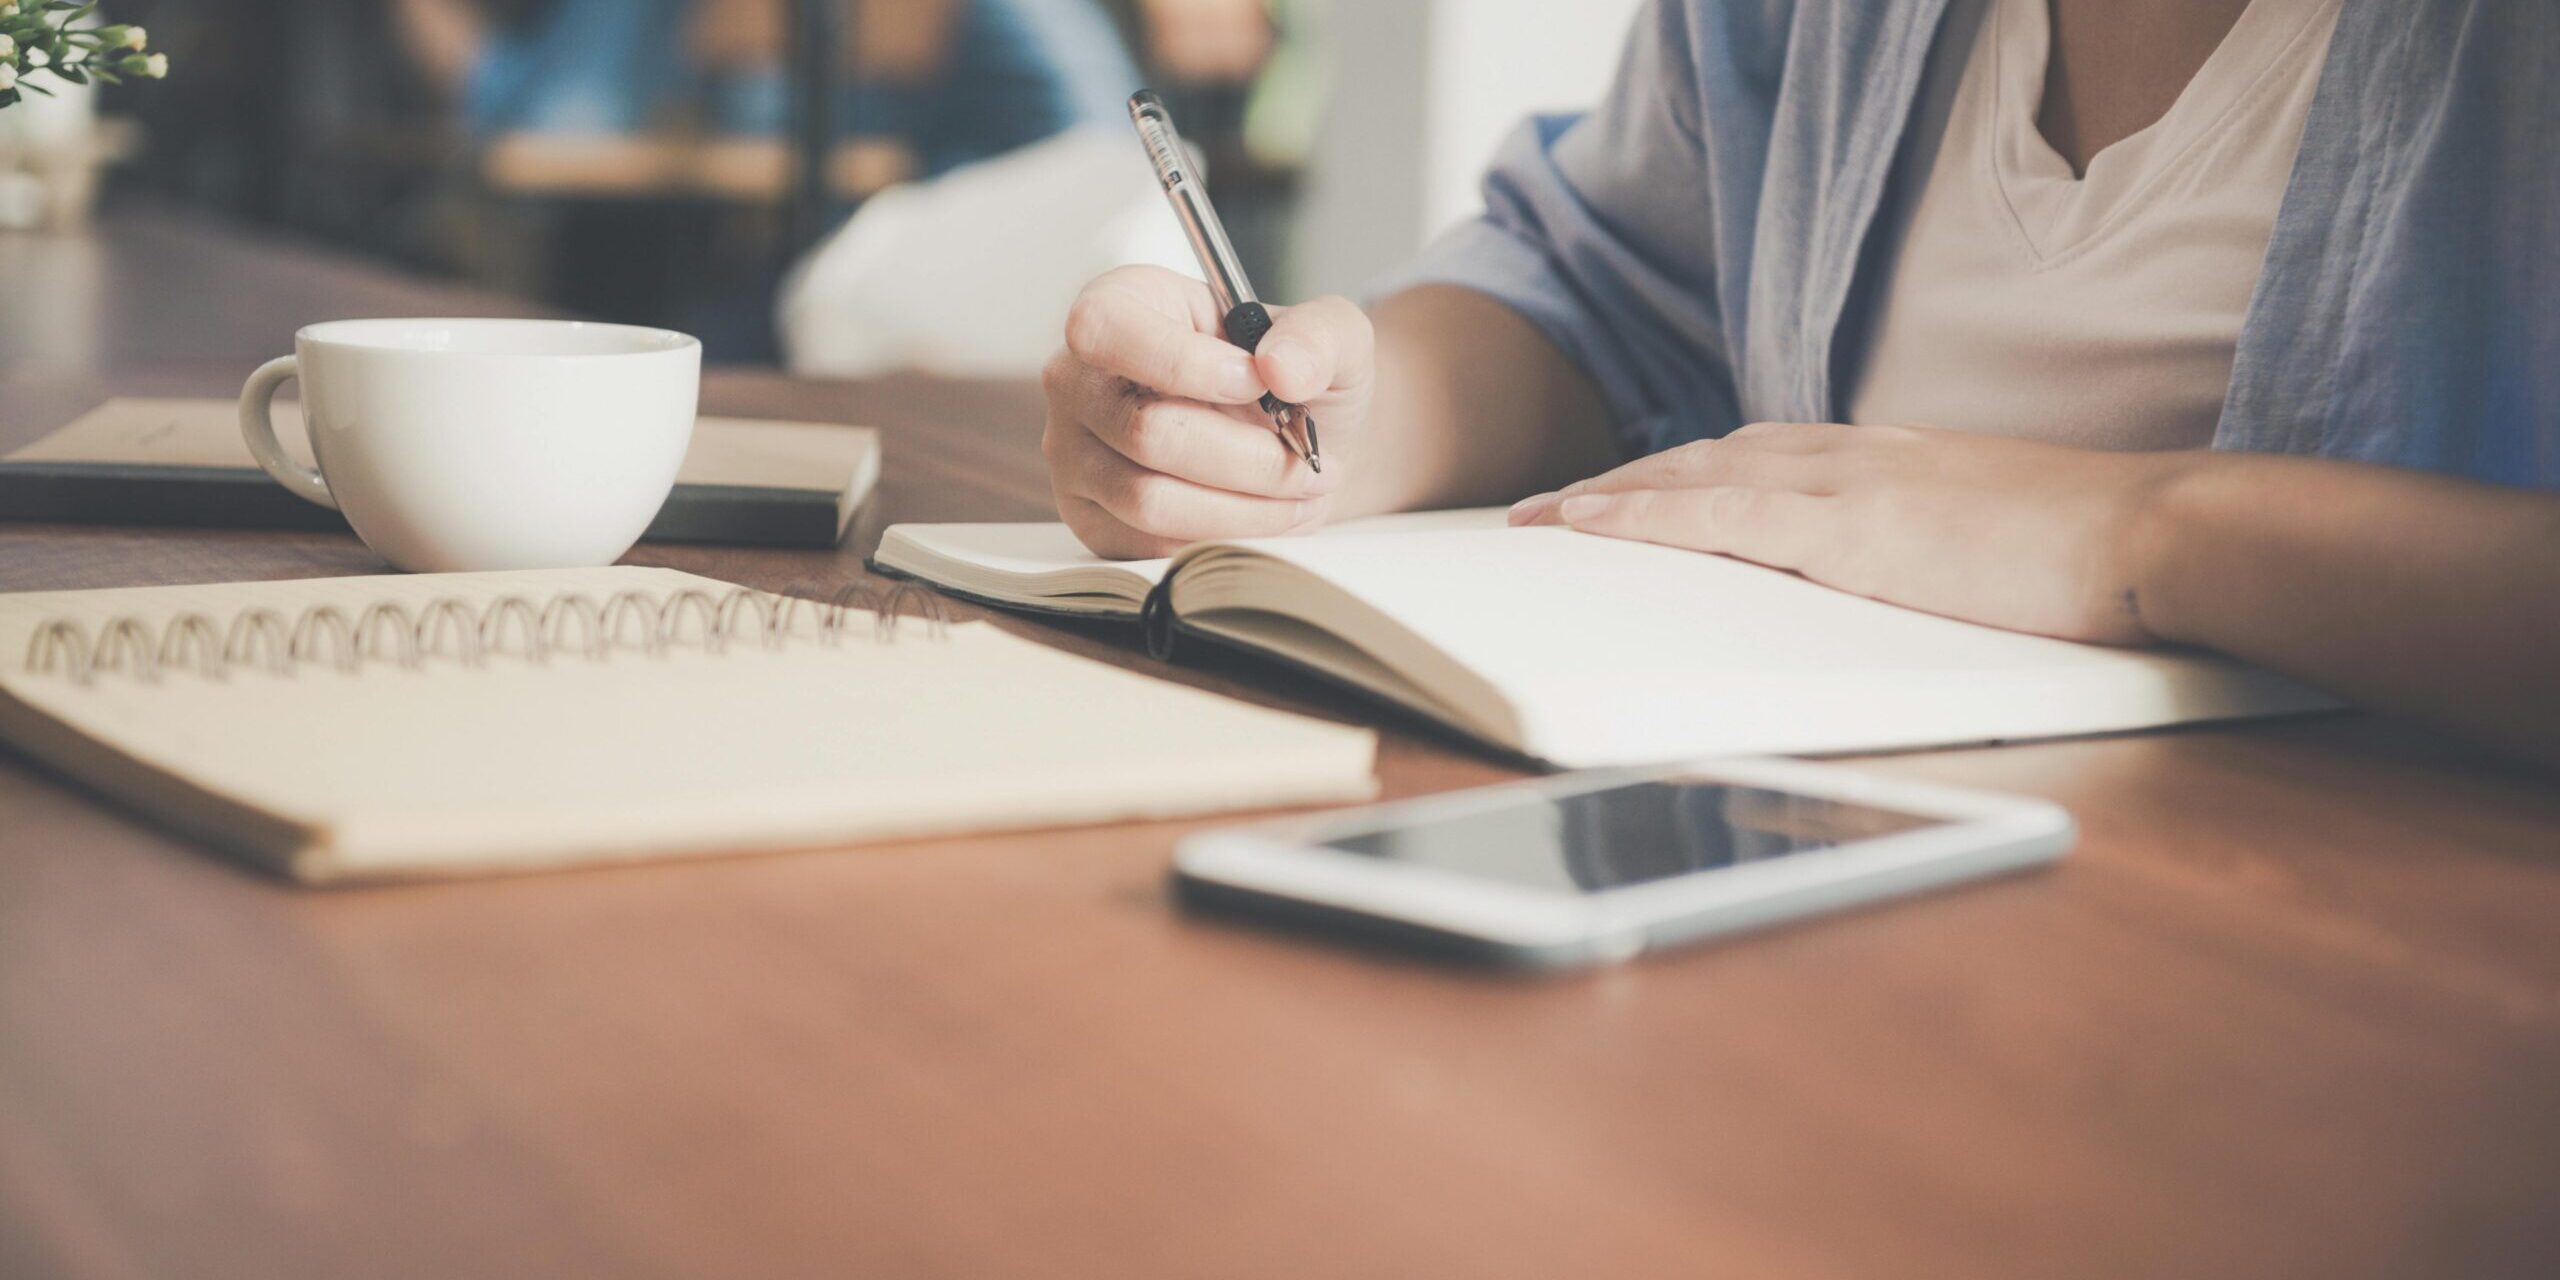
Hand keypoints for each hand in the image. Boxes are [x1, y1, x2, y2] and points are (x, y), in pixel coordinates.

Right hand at [1043, 265, 1373, 558]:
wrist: (1294, 440)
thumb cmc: (1293, 378)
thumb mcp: (1328, 335)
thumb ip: (1318, 335)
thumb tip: (1280, 368)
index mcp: (1119, 305)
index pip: (1104, 331)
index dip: (1183, 364)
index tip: (1258, 384)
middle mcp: (1077, 380)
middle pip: (1143, 432)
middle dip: (1247, 457)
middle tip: (1309, 461)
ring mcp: (1075, 454)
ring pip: (1149, 500)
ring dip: (1244, 508)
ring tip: (1301, 492)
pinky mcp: (1092, 519)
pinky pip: (1150, 545)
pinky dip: (1223, 539)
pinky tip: (1269, 516)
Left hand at [1508, 423, 2202, 644]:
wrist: (2155, 533)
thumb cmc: (2095, 553)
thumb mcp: (1993, 540)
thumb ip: (1936, 549)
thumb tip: (1909, 583)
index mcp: (1892, 462)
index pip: (1764, 458)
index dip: (1687, 476)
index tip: (1632, 495)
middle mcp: (1856, 456)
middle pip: (1711, 457)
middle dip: (1626, 483)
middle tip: (1549, 508)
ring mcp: (1849, 486)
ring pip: (1696, 475)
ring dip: (1610, 497)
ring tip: (1541, 518)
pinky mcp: (1849, 529)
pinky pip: (1717, 514)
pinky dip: (1641, 514)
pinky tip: (1585, 522)